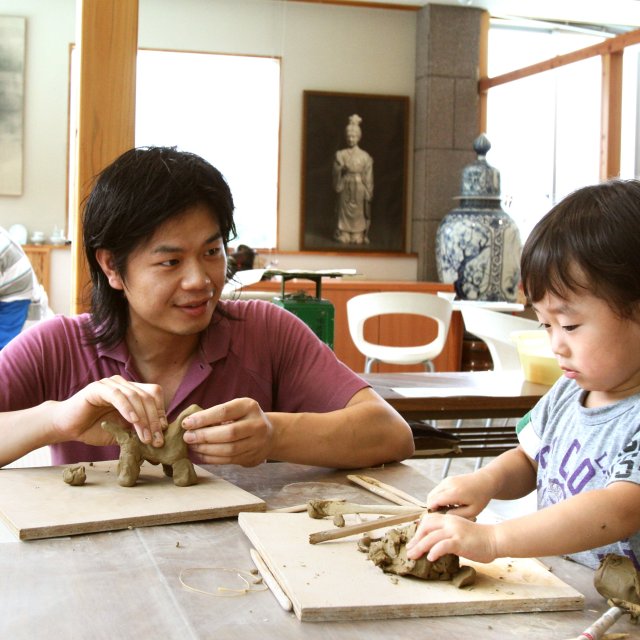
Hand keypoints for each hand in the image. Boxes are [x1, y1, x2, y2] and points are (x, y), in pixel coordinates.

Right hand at [50, 375, 167, 446]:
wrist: (66, 427)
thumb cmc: (93, 429)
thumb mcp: (122, 431)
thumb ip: (138, 430)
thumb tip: (159, 437)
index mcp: (131, 391)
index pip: (154, 395)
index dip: (160, 413)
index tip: (162, 433)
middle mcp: (123, 384)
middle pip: (148, 396)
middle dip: (154, 419)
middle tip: (156, 439)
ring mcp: (111, 384)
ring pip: (136, 397)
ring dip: (143, 419)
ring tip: (145, 437)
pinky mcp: (98, 388)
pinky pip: (118, 396)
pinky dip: (128, 409)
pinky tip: (133, 422)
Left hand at [181, 398, 273, 466]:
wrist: (270, 434)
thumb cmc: (244, 418)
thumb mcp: (236, 409)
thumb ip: (216, 414)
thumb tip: (189, 424)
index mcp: (249, 406)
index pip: (224, 411)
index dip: (204, 418)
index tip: (187, 423)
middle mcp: (256, 424)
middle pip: (229, 433)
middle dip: (204, 436)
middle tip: (187, 437)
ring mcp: (257, 442)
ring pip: (229, 449)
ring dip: (206, 449)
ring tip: (192, 446)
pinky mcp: (253, 457)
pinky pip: (229, 460)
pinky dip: (211, 458)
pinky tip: (200, 454)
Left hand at [405, 512, 498, 563]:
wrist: (495, 539)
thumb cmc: (479, 539)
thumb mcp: (460, 531)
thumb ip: (448, 534)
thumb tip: (435, 544)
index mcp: (449, 519)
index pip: (428, 521)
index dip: (419, 531)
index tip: (414, 542)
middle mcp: (450, 522)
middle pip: (426, 527)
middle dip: (416, 539)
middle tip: (410, 550)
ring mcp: (454, 531)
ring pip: (431, 537)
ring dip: (420, 547)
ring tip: (413, 556)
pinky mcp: (459, 541)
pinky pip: (443, 545)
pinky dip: (434, 551)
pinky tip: (430, 558)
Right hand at [426, 471, 495, 518]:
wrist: (485, 481)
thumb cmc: (481, 497)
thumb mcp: (473, 511)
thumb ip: (457, 515)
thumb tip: (444, 516)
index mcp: (454, 493)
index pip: (433, 501)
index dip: (432, 511)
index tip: (438, 519)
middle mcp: (448, 484)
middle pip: (430, 497)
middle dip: (433, 507)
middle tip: (444, 515)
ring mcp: (447, 480)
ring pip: (433, 493)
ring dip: (436, 502)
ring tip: (448, 509)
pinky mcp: (447, 479)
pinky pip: (438, 490)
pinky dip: (440, 497)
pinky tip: (450, 503)